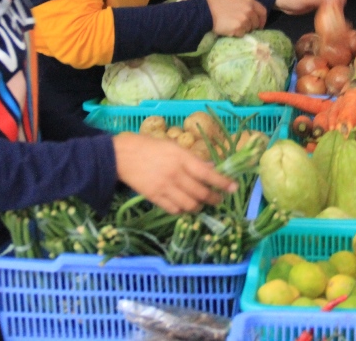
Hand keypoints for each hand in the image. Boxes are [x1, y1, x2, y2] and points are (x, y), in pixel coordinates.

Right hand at [112, 132, 237, 213]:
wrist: (121, 155)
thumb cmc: (149, 146)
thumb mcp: (173, 146)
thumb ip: (192, 159)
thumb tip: (210, 167)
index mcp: (181, 158)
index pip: (207, 173)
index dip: (223, 182)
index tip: (234, 188)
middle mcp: (175, 174)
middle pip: (201, 193)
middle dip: (214, 198)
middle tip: (219, 199)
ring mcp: (165, 187)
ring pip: (189, 205)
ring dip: (199, 206)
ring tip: (202, 204)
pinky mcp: (154, 198)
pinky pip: (174, 209)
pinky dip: (183, 210)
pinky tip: (185, 206)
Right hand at [206, 0, 267, 35]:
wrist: (207, 12)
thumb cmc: (218, 5)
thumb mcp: (235, 0)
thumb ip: (245, 5)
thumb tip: (252, 15)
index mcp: (249, 0)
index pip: (263, 11)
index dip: (262, 20)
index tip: (259, 25)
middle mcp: (249, 9)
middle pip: (257, 22)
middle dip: (252, 27)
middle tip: (243, 28)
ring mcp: (245, 19)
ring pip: (249, 29)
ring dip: (243, 30)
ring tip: (233, 26)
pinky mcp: (239, 28)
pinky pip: (242, 34)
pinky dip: (237, 33)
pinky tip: (229, 29)